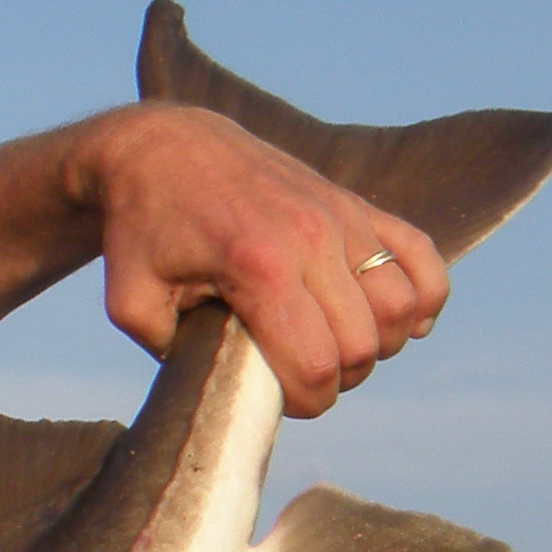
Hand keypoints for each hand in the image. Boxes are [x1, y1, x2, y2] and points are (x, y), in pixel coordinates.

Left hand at [76, 102, 448, 415]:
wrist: (161, 149)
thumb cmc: (141, 230)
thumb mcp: (129, 303)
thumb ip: (173, 354)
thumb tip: (225, 390)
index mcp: (257, 267)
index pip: (317, 364)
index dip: (308, 402)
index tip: (285, 402)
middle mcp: (312, 239)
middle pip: (364, 345)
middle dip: (339, 379)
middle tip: (304, 375)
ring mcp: (342, 216)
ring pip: (402, 306)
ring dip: (380, 344)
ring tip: (338, 348)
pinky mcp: (356, 202)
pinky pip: (421, 256)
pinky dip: (422, 297)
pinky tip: (397, 320)